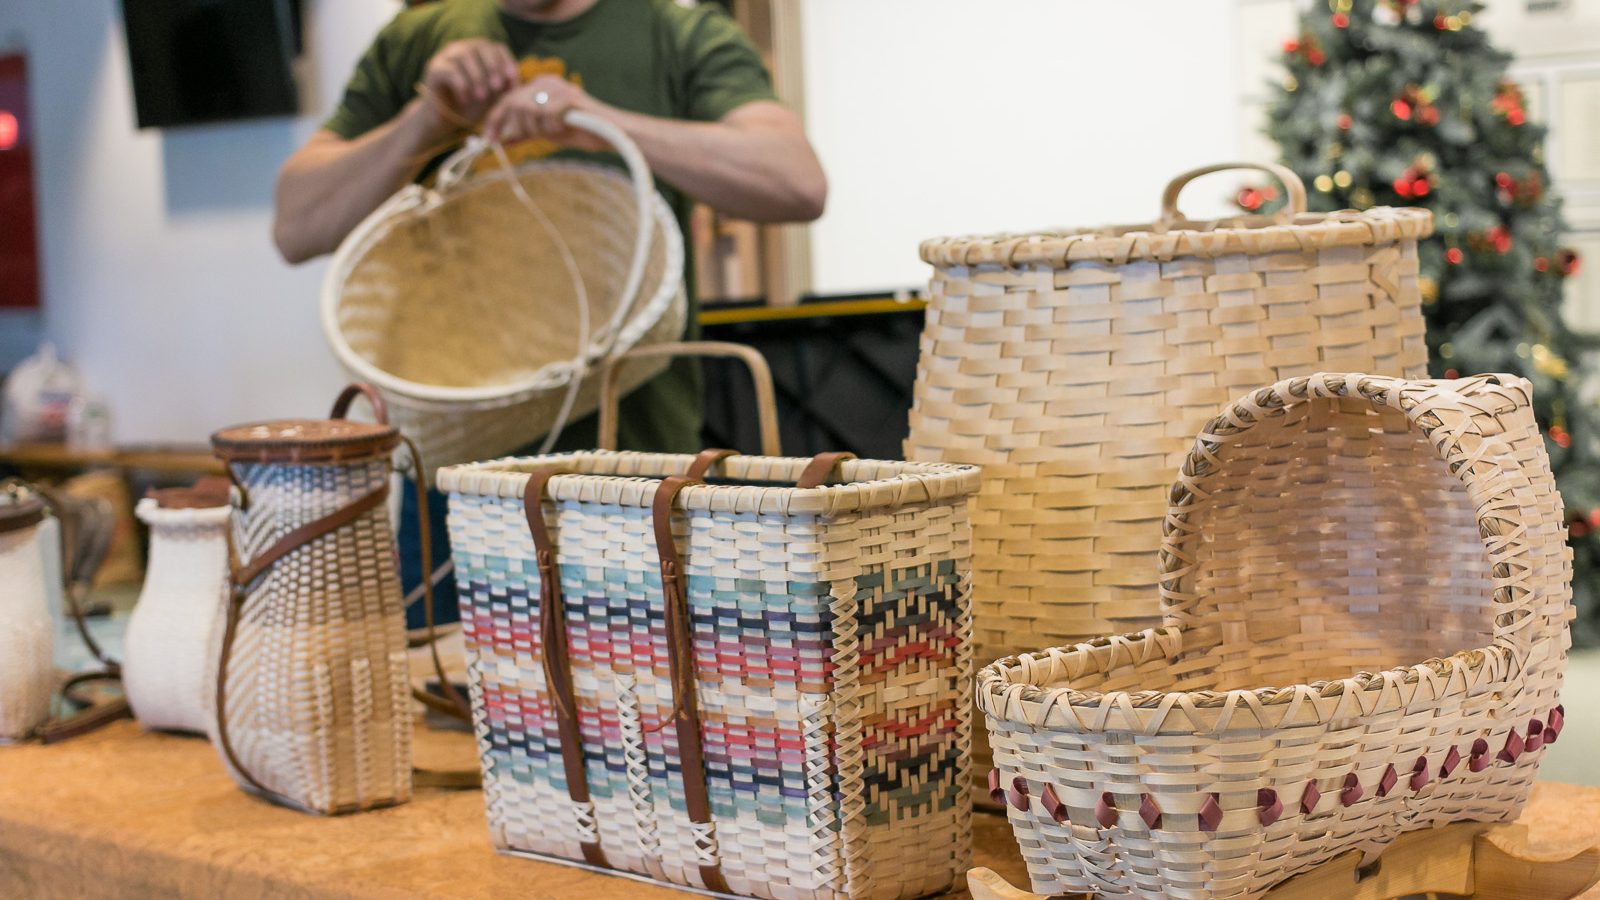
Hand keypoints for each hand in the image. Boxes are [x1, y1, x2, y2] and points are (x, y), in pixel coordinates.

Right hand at [419, 39, 517, 133]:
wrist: (442, 121)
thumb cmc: (469, 107)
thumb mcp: (491, 97)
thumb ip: (503, 87)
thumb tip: (517, 81)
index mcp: (477, 53)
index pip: (495, 47)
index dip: (506, 61)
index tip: (512, 79)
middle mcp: (460, 49)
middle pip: (479, 45)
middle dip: (492, 66)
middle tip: (497, 87)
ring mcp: (445, 57)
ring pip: (463, 55)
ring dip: (477, 76)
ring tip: (481, 97)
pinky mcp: (433, 69)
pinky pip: (449, 70)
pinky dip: (461, 85)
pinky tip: (465, 100)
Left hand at [483, 76, 611, 150]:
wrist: (610, 134)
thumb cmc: (580, 132)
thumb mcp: (545, 132)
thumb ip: (524, 132)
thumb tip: (500, 140)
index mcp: (539, 87)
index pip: (507, 99)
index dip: (495, 119)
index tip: (488, 139)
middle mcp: (546, 82)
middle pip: (513, 103)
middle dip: (514, 126)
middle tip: (518, 140)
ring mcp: (557, 87)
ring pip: (528, 109)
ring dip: (539, 128)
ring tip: (556, 131)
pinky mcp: (568, 96)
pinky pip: (546, 114)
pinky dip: (553, 127)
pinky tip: (565, 129)